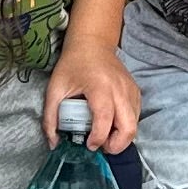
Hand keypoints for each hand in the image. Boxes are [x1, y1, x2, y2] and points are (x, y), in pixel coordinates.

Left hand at [43, 36, 141, 153]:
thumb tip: (54, 143)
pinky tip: (112, 124)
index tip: (88, 145)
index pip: (105, 119)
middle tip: (101, 146)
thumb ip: (50, 118)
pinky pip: (136, 116)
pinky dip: (126, 126)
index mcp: (100, 87)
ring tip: (105, 136)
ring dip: (121, 137)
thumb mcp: (55, 89)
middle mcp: (119, 89)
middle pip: (128, 127)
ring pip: (135, 125)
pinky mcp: (135, 91)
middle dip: (116, 145)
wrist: (92, 42)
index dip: (98, 138)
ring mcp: (130, 90)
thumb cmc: (72, 64)